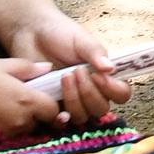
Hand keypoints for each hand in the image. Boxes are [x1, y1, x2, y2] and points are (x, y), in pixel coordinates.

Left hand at [0, 12, 124, 125]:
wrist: (32, 33)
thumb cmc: (61, 34)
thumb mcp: (82, 40)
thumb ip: (96, 53)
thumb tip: (110, 68)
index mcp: (104, 76)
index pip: (121, 93)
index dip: (114, 90)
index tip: (99, 75)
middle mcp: (91, 92)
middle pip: (101, 109)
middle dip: (90, 93)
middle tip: (76, 71)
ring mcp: (72, 101)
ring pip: (82, 116)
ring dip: (75, 99)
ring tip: (63, 76)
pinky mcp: (53, 107)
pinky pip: (61, 121)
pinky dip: (61, 116)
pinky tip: (56, 104)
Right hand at [0, 57, 67, 132]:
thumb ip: (27, 68)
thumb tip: (48, 68)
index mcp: (24, 100)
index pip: (52, 109)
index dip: (51, 102)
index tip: (44, 93)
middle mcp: (18, 120)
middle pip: (39, 121)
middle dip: (36, 112)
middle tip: (22, 96)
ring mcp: (4, 132)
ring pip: (23, 129)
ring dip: (21, 119)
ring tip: (5, 102)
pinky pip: (8, 134)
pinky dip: (6, 125)